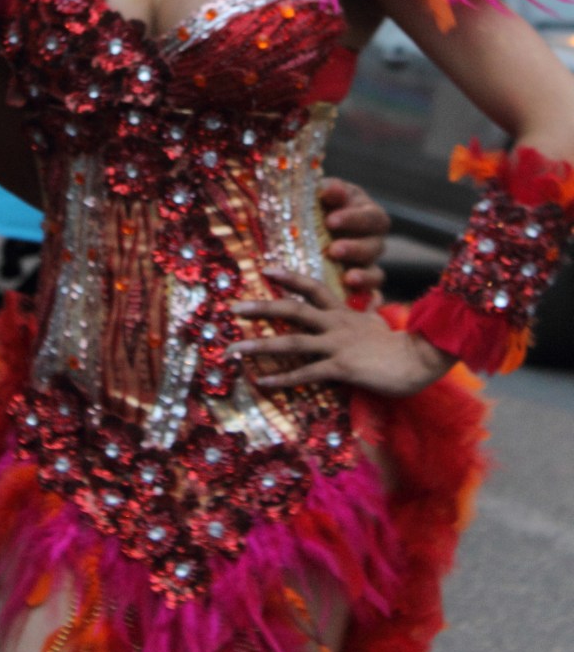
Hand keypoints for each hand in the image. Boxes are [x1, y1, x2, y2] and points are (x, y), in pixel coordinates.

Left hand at [230, 267, 454, 396]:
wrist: (418, 359)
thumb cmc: (398, 345)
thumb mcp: (374, 322)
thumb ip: (359, 315)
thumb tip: (357, 308)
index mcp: (342, 312)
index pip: (312, 287)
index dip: (289, 277)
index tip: (265, 269)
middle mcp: (335, 324)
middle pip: (292, 310)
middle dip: (261, 308)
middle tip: (233, 306)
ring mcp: (336, 345)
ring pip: (292, 341)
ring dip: (260, 346)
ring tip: (234, 349)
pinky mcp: (341, 367)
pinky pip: (306, 373)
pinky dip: (283, 378)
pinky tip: (262, 381)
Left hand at [319, 178, 389, 298]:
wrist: (310, 225)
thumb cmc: (319, 204)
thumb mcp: (323, 193)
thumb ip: (329, 190)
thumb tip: (332, 190)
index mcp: (368, 213)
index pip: (371, 217)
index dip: (353, 220)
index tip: (330, 221)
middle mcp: (373, 239)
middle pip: (375, 246)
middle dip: (355, 249)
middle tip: (333, 251)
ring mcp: (368, 264)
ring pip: (376, 272)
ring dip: (362, 276)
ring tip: (347, 278)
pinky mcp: (361, 285)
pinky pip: (370, 296)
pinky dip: (366, 299)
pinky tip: (355, 301)